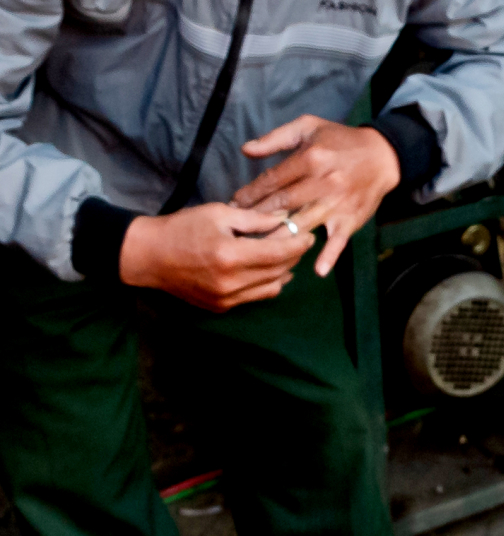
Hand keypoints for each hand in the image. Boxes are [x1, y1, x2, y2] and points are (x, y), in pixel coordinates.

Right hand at [119, 204, 313, 310]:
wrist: (148, 256)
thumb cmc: (181, 228)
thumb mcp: (218, 214)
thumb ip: (254, 219)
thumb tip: (284, 219)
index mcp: (230, 256)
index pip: (279, 253)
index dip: (298, 244)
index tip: (308, 235)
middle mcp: (232, 282)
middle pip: (279, 271)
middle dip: (294, 255)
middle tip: (299, 241)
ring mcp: (228, 298)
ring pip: (272, 287)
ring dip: (284, 271)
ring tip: (284, 255)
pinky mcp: (223, 307)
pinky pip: (256, 297)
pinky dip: (267, 283)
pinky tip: (267, 270)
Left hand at [231, 116, 400, 277]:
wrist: (382, 156)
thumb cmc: (340, 140)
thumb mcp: (308, 127)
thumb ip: (276, 138)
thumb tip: (246, 150)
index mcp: (310, 158)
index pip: (272, 180)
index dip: (250, 193)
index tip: (233, 204)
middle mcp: (322, 183)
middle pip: (283, 204)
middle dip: (257, 217)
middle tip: (237, 228)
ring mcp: (337, 204)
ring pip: (304, 224)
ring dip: (281, 238)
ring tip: (259, 249)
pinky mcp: (351, 219)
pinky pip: (339, 240)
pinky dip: (330, 255)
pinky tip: (318, 270)